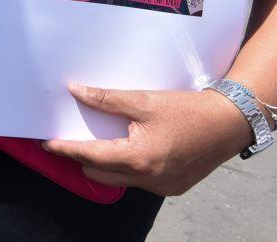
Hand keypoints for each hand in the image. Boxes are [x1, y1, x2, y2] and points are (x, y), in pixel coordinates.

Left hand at [41, 83, 252, 195]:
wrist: (229, 123)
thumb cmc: (187, 110)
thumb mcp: (143, 100)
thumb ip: (106, 99)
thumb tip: (75, 90)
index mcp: (138, 158)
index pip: (90, 157)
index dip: (66, 149)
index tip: (47, 143)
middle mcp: (149, 179)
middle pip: (101, 173)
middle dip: (83, 159)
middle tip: (72, 139)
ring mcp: (162, 187)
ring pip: (120, 179)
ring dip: (107, 164)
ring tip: (102, 141)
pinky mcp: (173, 187)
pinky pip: (140, 181)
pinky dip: (130, 167)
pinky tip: (131, 148)